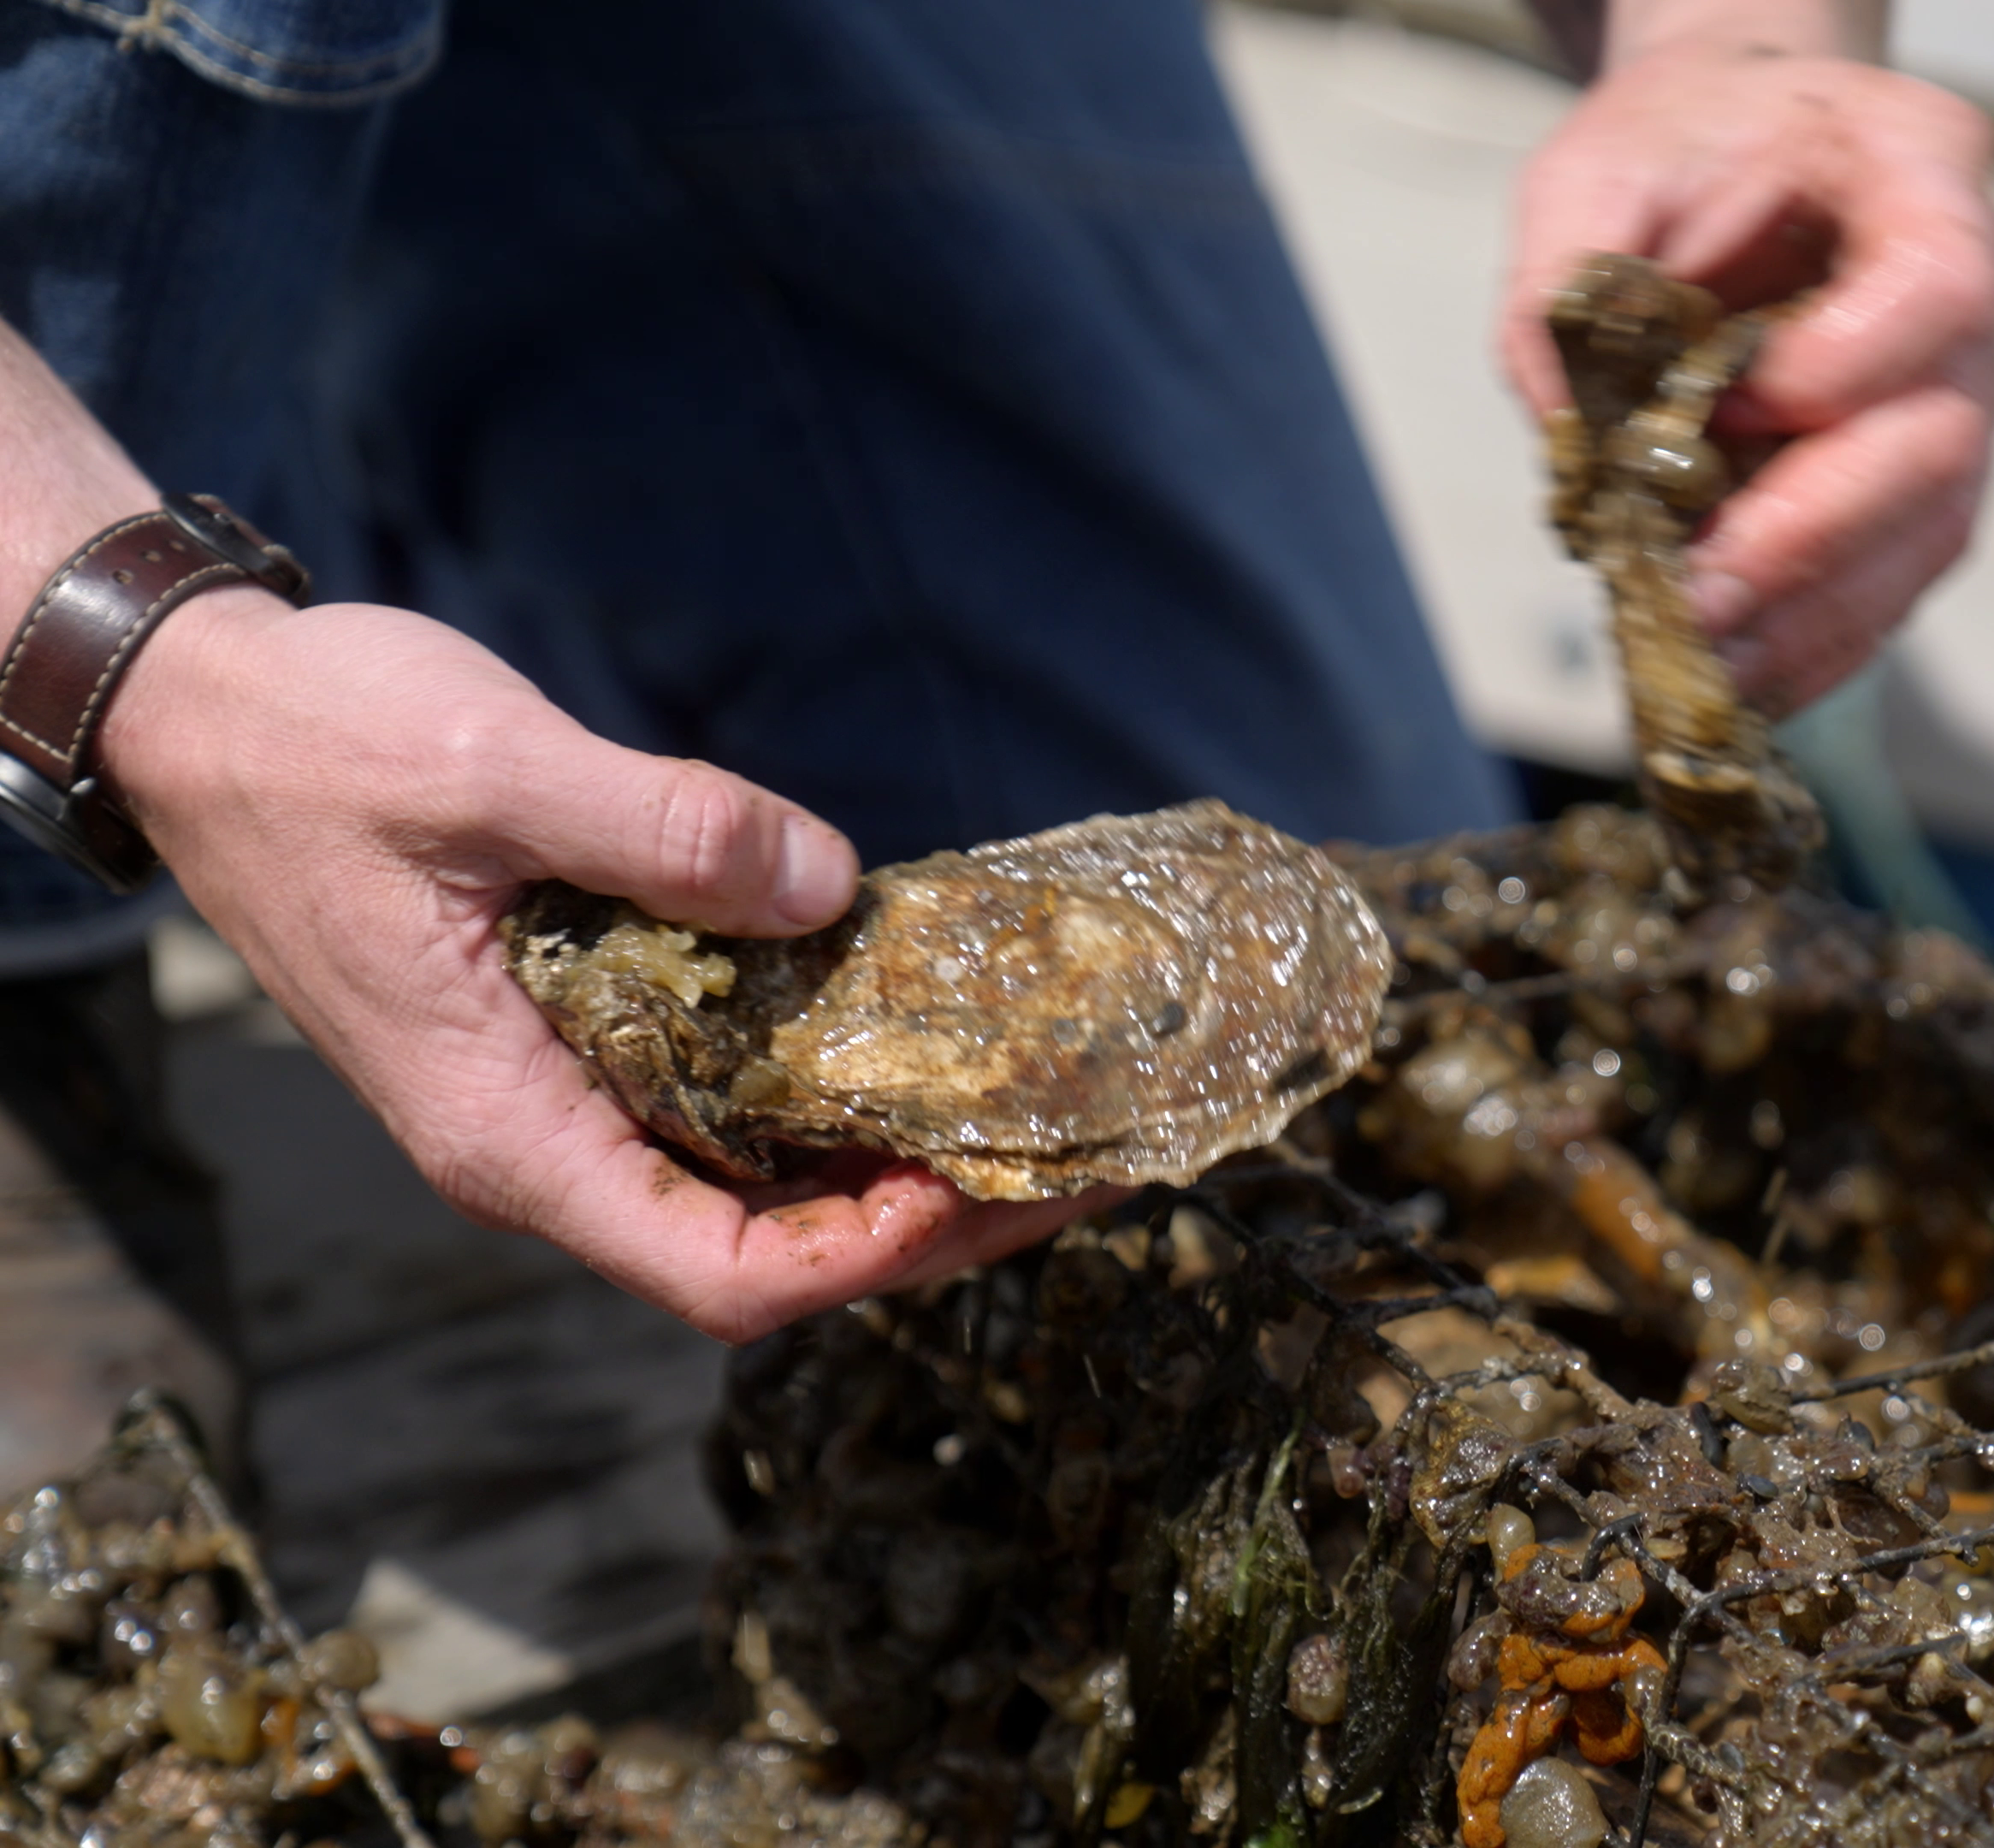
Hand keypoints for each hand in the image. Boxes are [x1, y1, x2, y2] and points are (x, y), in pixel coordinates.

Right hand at [101, 589, 1107, 1341]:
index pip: (714, 1275)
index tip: (977, 1188)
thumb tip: (827, 886)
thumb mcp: (492, 768)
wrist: (204, 714)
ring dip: (901, 1162)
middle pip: (766, 1248)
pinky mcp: (582, 1036)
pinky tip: (936, 1036)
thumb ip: (662, 830)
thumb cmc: (319, 746)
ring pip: (759, 1182)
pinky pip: (730, 1103)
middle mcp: (540, 1143)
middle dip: (929, 1220)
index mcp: (505, 1129)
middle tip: (1083, 1162)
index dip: (860, 1257)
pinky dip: (838, 1089)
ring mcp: (562, 1096)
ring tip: (1048, 1115)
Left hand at [1501, 4, 1993, 712]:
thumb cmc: (1683, 147)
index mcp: (1920, 169)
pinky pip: (1894, 583)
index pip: (1942, 283)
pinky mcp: (1924, 485)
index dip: (1847, 364)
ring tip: (1705, 670)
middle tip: (1699, 599)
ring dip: (1811, 615)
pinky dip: (1815, 640)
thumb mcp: (1595, 170)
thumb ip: (1571, 277)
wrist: (1737, 151)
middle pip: (1940, 441)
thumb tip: (1572, 431)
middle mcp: (1977, 294)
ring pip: (1927, 533)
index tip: (1730, 402)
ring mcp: (1962, 397)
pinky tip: (1739, 677)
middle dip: (1811, 536)